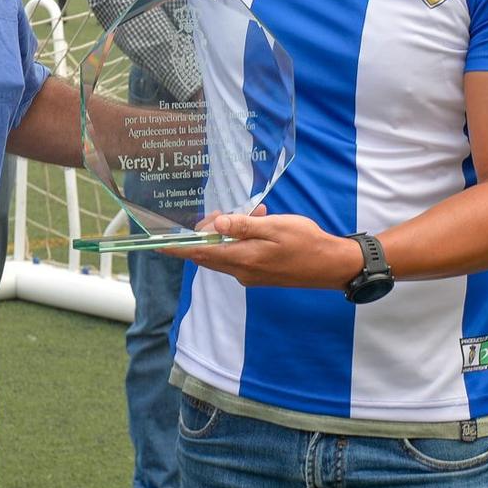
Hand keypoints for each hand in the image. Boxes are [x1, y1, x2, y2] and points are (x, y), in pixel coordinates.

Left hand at [167, 206, 364, 289]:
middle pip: (210, 252)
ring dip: (231, 231)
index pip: (200, 252)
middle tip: (222, 212)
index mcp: (242, 259)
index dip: (177, 247)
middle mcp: (241, 271)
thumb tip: (217, 223)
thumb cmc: (306, 242)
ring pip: (227, 251)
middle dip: (209, 231)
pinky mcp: (259, 274)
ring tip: (254, 214)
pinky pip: (240, 254)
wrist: (331, 266)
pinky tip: (260, 222)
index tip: (156, 242)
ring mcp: (250, 275)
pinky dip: (243, 238)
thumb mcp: (274, 227)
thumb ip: (243, 225)